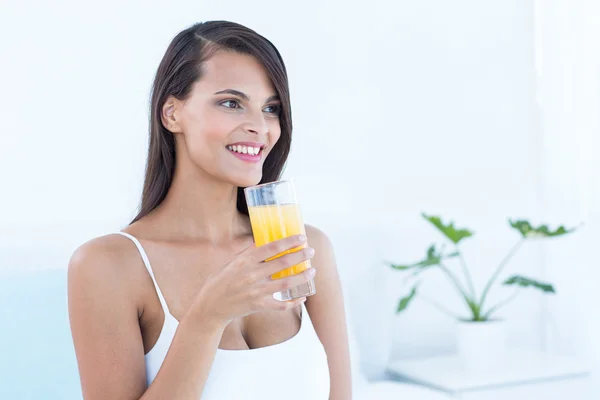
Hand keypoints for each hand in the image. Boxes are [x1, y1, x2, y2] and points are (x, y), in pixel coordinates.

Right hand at [187, 234, 315, 328]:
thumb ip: (247, 253)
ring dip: (302, 276)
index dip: (289, 241)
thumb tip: (262, 240)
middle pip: (282, 263)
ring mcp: (256, 291)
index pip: (272, 247)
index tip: (301, 237)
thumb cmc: (220, 282)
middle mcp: (252, 274)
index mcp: (245, 260)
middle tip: (311, 251)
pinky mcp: (258, 306)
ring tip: (312, 270)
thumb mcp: (231, 263)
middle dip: (300, 255)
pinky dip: (293, 302)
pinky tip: (302, 297)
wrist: (210, 307)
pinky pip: (280, 305)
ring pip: (286, 283)